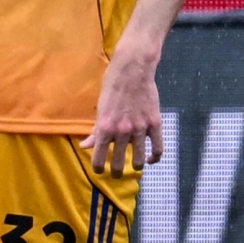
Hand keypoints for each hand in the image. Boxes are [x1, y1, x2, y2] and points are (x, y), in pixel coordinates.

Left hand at [81, 44, 163, 177]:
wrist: (133, 69)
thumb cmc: (112, 86)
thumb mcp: (100, 109)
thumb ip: (95, 130)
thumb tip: (85, 146)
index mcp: (105, 128)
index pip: (99, 158)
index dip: (98, 169)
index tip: (99, 170)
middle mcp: (122, 131)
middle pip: (118, 164)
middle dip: (115, 172)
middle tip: (116, 172)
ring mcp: (140, 128)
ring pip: (138, 160)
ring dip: (135, 166)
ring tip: (133, 166)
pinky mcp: (154, 123)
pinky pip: (157, 148)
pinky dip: (154, 157)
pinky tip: (150, 158)